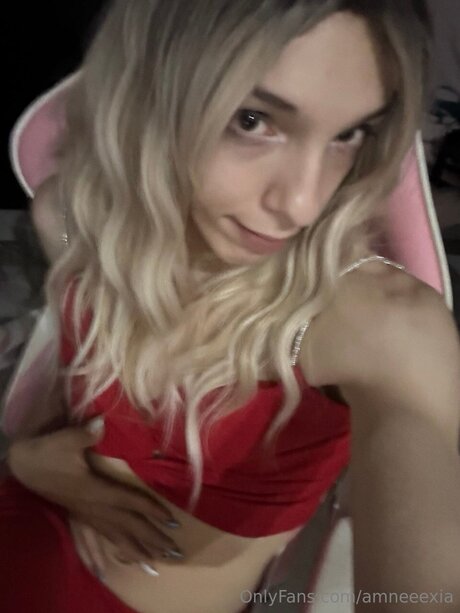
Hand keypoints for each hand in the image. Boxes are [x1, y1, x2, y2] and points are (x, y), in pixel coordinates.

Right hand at [7, 418, 182, 571]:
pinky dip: (120, 546)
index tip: (171, 519)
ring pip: (117, 535)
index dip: (150, 510)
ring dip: (139, 547)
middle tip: (174, 549)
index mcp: (94, 491)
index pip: (128, 502)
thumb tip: (102, 422)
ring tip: (158, 558)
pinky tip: (128, 555)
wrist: (23, 466)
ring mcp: (87, 513)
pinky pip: (105, 536)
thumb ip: (86, 434)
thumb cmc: (46, 453)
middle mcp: (94, 507)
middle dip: (152, 538)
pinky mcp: (81, 514)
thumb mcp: (65, 440)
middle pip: (128, 526)